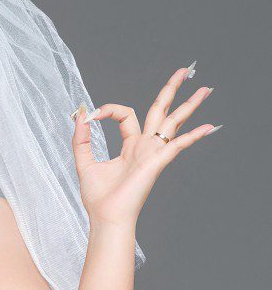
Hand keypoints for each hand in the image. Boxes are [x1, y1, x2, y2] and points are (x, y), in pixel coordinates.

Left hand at [72, 63, 218, 228]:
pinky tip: (210, 126)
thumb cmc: (98, 198)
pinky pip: (178, 145)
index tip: (92, 115)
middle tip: (186, 71)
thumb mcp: (84, 162)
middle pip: (161, 110)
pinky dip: (194, 135)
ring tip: (206, 89)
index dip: (109, 109)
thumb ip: (80, 139)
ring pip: (174, 122)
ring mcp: (153, 153)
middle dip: (172, 90)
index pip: (127, 114)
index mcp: (130, 145)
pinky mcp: (157, 162)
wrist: (106, 218)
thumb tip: (80, 115)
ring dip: (190, 105)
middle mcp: (145, 146)